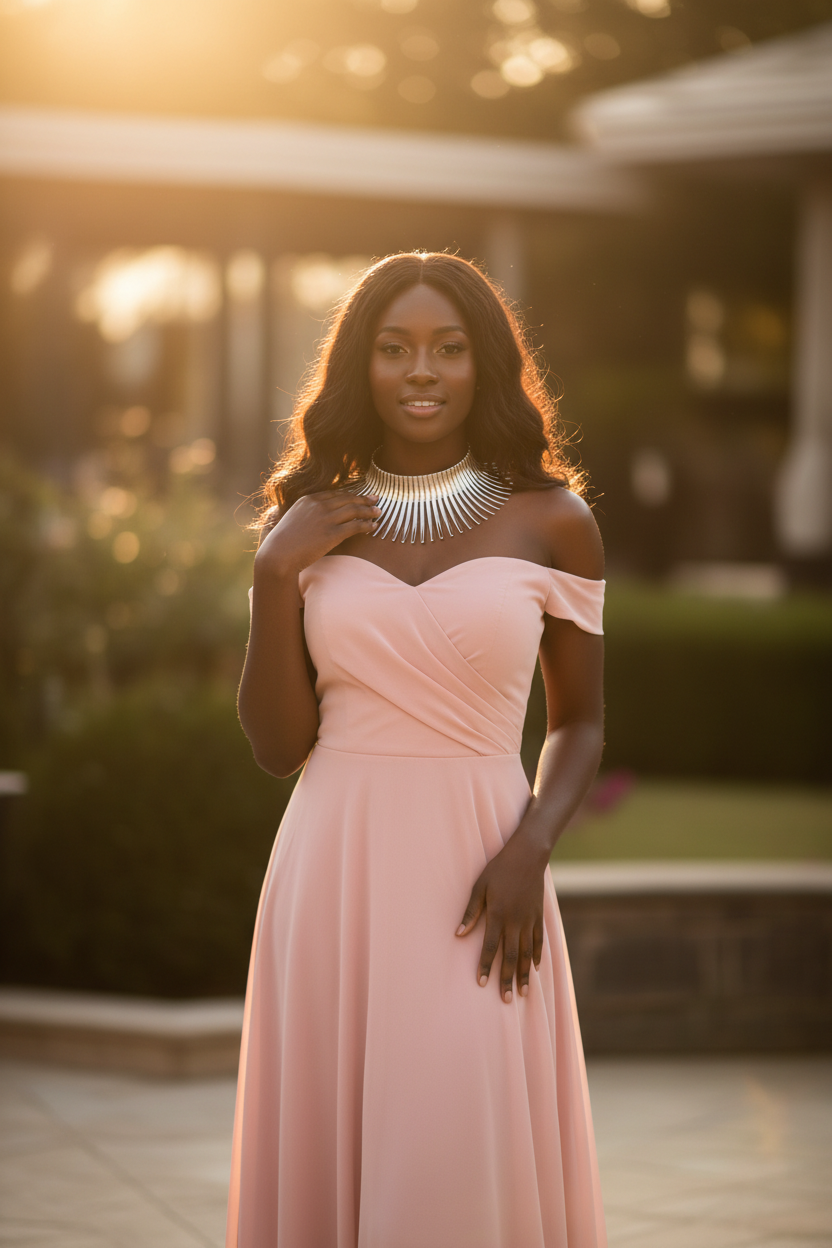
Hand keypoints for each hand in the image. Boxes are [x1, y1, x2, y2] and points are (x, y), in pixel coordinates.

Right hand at [254, 490, 379, 579]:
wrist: (278, 555)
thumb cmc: (282, 542)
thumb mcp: (291, 519)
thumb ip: (304, 514)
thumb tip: (310, 516)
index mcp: (308, 500)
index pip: (335, 494)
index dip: (350, 494)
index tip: (359, 496)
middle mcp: (318, 505)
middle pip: (347, 498)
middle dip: (364, 499)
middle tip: (376, 499)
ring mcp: (326, 518)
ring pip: (354, 510)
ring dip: (369, 510)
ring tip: (379, 512)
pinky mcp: (332, 533)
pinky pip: (355, 526)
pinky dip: (367, 525)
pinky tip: (373, 526)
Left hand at [455, 828, 547, 1002]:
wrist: (528, 855)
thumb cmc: (499, 869)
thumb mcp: (480, 886)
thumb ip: (471, 911)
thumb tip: (459, 934)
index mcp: (499, 914)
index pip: (491, 946)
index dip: (486, 965)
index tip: (482, 983)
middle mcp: (516, 921)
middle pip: (511, 955)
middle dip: (507, 978)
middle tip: (505, 999)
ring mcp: (530, 920)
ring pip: (527, 953)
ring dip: (523, 973)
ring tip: (522, 992)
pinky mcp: (539, 916)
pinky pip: (538, 940)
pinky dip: (536, 955)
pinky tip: (534, 968)